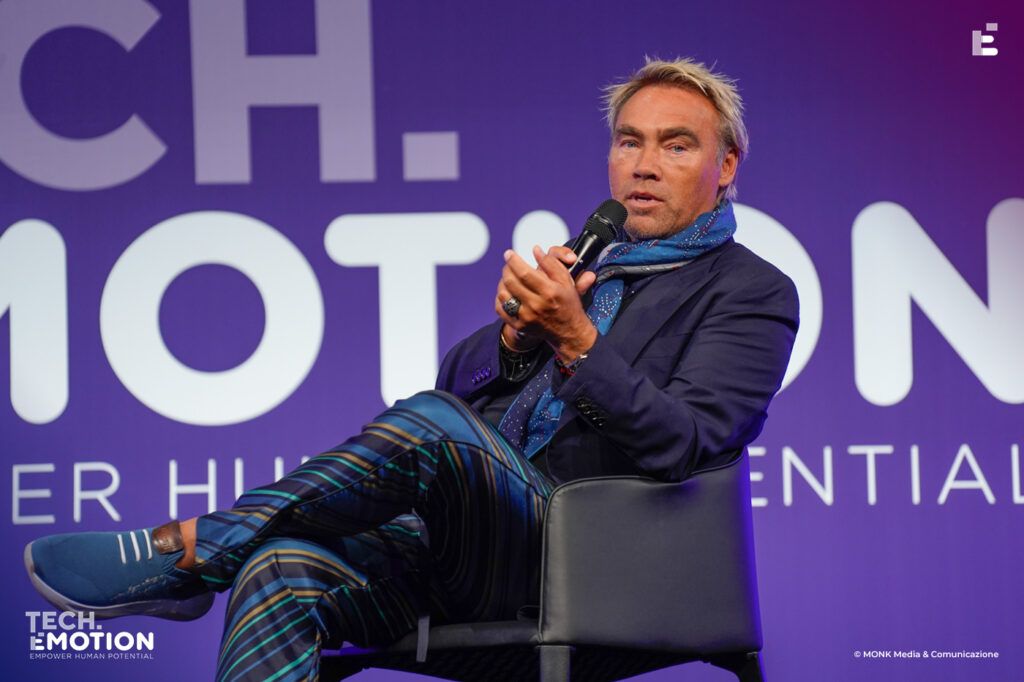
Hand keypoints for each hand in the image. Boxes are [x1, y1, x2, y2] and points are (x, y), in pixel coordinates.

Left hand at [494, 245, 597, 361]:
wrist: (568, 331)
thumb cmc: (568, 303)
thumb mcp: (566, 281)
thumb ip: (551, 263)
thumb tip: (536, 250)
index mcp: (549, 292)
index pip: (524, 273)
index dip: (513, 261)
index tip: (509, 253)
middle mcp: (536, 305)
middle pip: (511, 282)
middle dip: (507, 269)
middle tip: (509, 264)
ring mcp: (526, 317)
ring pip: (503, 294)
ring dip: (502, 282)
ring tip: (508, 277)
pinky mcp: (519, 325)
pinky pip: (500, 309)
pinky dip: (500, 298)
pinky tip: (506, 292)